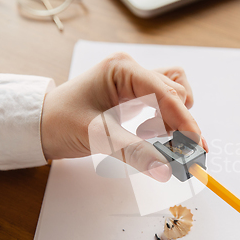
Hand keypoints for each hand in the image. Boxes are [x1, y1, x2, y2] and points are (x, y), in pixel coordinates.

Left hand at [41, 53, 207, 181]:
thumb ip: (135, 152)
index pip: (166, 92)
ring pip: (175, 95)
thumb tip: (167, 169)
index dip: (185, 120)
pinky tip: (152, 135)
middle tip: (181, 154)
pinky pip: (165, 102)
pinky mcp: (136, 94)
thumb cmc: (61, 123)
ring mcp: (135, 81)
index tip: (196, 146)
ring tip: (159, 141)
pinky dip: (168, 120)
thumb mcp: (98, 137)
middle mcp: (132, 71)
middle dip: (181, 124)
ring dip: (175, 121)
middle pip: (175, 93)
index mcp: (122, 69)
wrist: (42, 126)